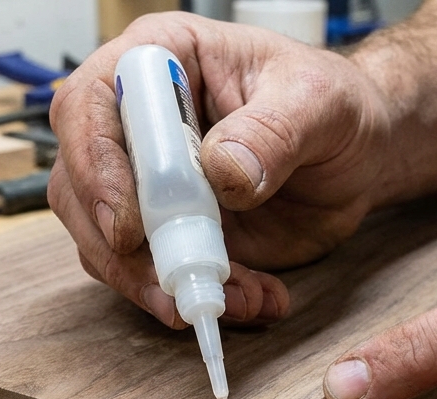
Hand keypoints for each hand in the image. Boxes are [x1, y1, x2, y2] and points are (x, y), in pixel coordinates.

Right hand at [48, 12, 390, 327]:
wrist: (358, 154)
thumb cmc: (333, 106)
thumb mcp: (318, 102)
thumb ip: (274, 129)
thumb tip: (222, 171)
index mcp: (157, 60)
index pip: (88, 105)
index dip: (93, 167)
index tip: (126, 225)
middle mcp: (135, 123)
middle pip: (77, 187)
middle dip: (117, 249)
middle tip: (171, 287)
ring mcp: (145, 184)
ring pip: (105, 243)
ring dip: (160, 285)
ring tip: (238, 298)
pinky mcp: (166, 233)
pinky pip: (152, 276)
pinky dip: (195, 297)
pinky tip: (254, 299)